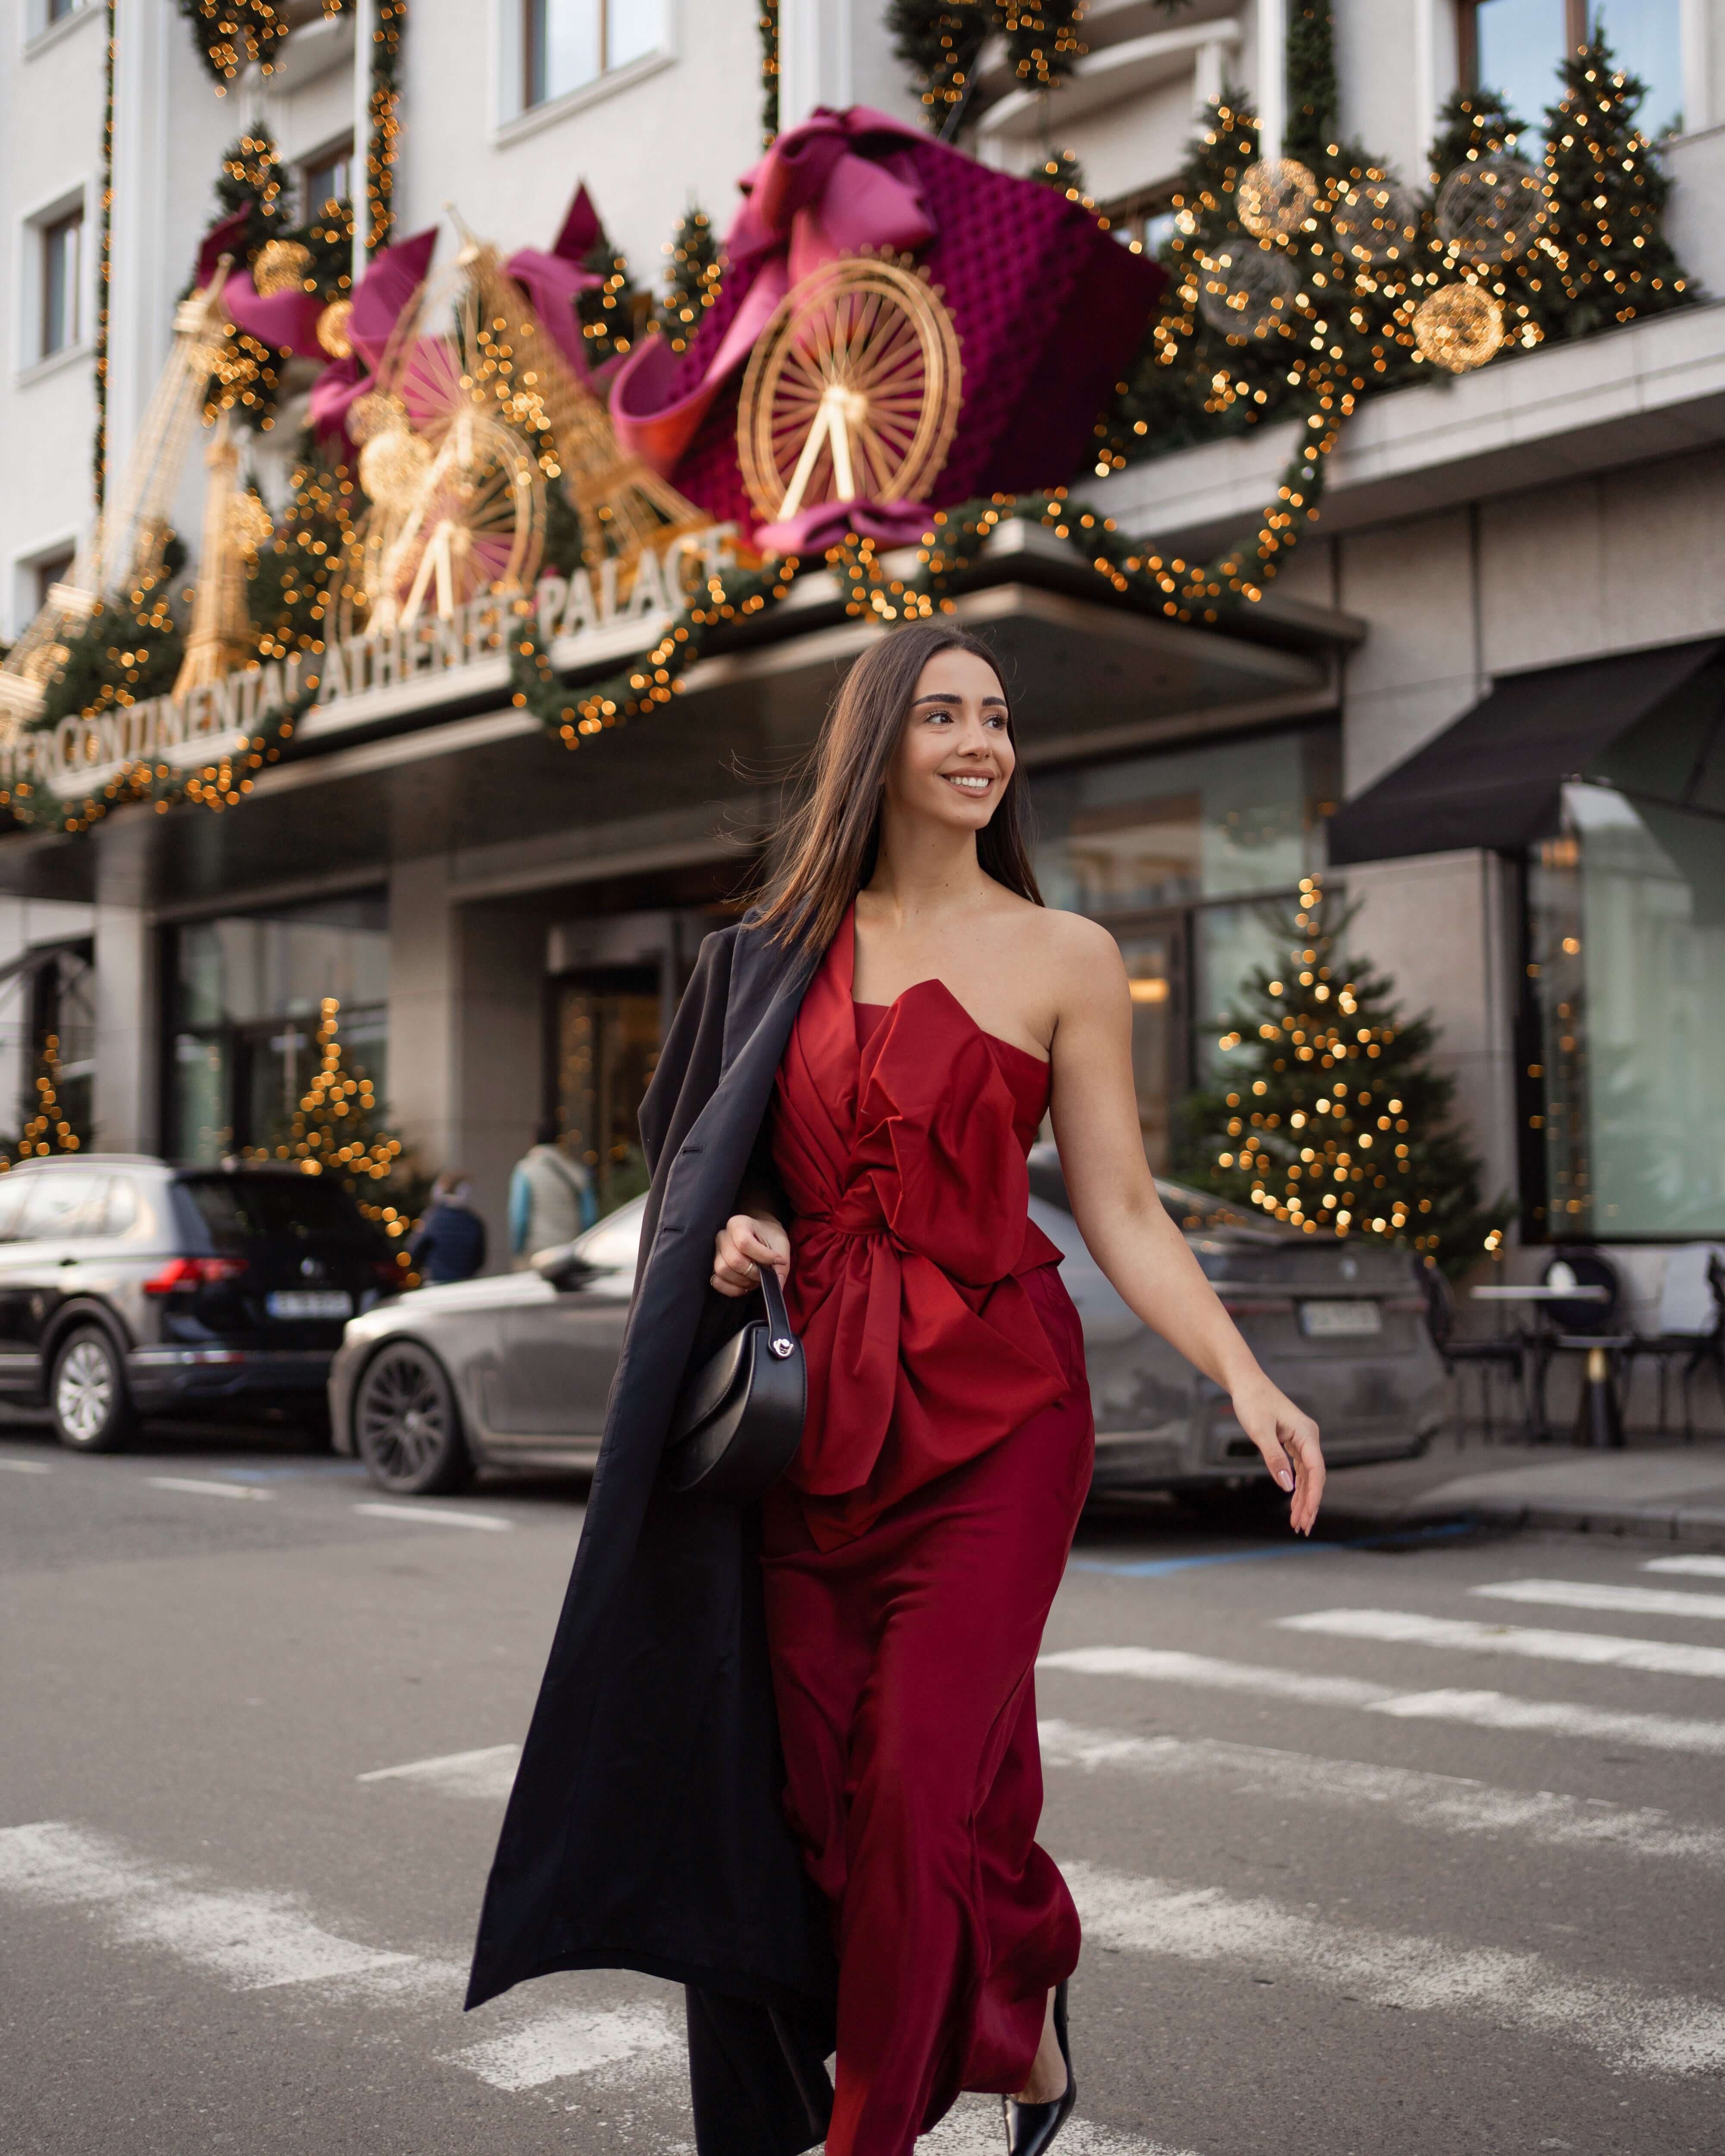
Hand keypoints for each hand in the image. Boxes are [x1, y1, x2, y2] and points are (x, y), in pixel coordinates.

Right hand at [712, 1212, 789, 1298]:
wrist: (759, 1234)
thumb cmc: (769, 1236)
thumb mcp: (780, 1244)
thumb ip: (781, 1264)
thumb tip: (778, 1284)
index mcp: (738, 1224)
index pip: (744, 1243)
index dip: (763, 1256)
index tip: (779, 1260)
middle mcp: (723, 1236)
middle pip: (734, 1260)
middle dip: (754, 1272)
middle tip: (766, 1274)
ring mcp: (716, 1252)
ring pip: (723, 1271)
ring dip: (743, 1281)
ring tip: (756, 1279)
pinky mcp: (713, 1266)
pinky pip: (717, 1282)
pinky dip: (732, 1289)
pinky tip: (745, 1286)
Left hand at [1231, 1374, 1324, 1535]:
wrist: (1246, 1383)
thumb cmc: (1252, 1402)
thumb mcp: (1260, 1431)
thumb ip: (1274, 1458)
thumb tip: (1287, 1485)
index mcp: (1307, 1433)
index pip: (1316, 1470)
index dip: (1314, 1495)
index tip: (1308, 1515)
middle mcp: (1309, 1438)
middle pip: (1314, 1476)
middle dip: (1309, 1503)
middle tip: (1302, 1527)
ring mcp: (1302, 1440)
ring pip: (1307, 1476)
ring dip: (1303, 1499)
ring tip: (1298, 1522)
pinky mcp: (1293, 1442)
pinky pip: (1299, 1469)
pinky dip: (1296, 1487)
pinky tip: (1293, 1503)